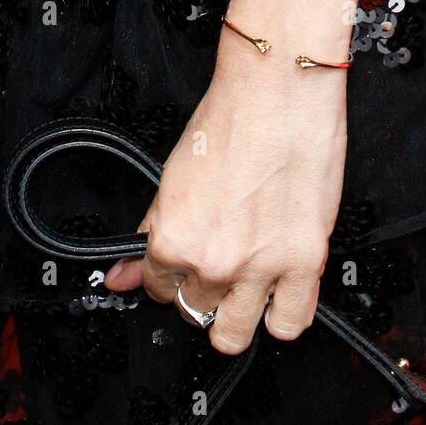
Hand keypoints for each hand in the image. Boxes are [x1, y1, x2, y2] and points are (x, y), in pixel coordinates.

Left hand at [104, 42, 347, 353]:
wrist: (280, 91)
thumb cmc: (232, 120)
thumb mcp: (172, 177)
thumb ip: (149, 232)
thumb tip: (121, 275)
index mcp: (175, 241)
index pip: (157, 288)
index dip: (166, 276)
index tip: (180, 266)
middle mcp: (215, 262)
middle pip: (195, 310)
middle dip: (200, 294)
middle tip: (213, 273)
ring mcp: (260, 269)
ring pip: (235, 333)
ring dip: (235, 319)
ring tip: (242, 295)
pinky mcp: (304, 264)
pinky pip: (290, 323)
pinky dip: (282, 319)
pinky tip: (277, 299)